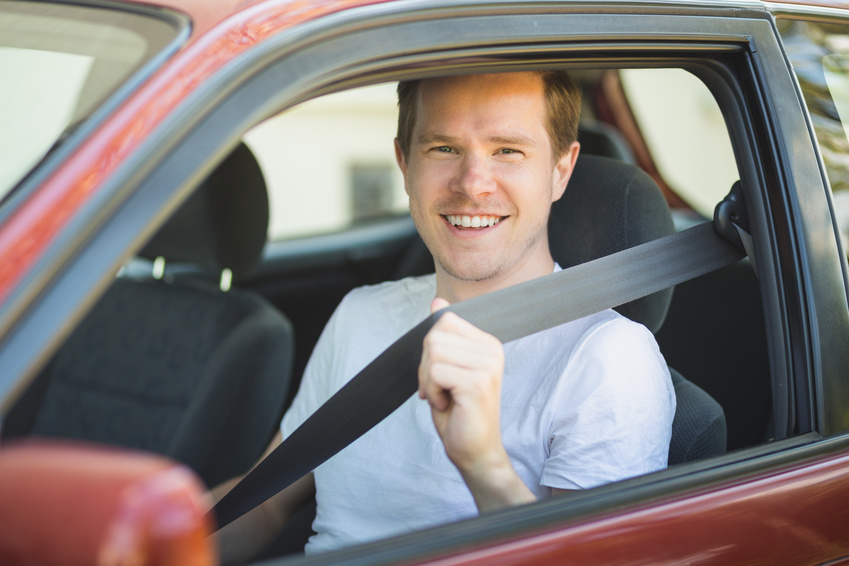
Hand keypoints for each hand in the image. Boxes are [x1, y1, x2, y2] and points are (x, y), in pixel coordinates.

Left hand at [419, 299, 534, 510]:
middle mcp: (492, 350)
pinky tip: (448, 404)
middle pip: (435, 335)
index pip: (444, 320)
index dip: (431, 348)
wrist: (475, 451)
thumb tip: (437, 301)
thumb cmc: (459, 412)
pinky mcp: (479, 383)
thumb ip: (444, 335)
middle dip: (426, 365)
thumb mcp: (446, 367)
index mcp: (487, 343)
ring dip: (429, 380)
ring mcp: (488, 365)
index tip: (439, 374)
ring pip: (433, 352)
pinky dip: (433, 392)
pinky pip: (436, 372)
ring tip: (445, 396)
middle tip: (439, 389)